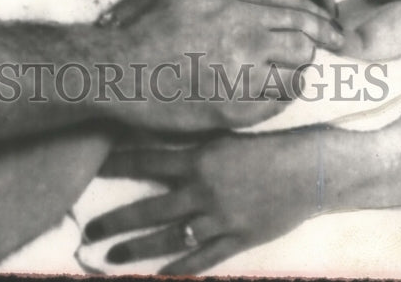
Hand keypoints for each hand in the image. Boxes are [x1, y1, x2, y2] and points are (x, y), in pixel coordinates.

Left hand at [83, 130, 323, 273]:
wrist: (311, 169)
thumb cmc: (271, 144)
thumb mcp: (228, 134)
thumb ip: (196, 142)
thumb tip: (163, 137)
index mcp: (199, 158)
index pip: (146, 161)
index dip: (117, 164)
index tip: (93, 168)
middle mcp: (203, 190)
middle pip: (149, 208)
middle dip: (116, 220)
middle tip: (89, 231)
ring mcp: (219, 219)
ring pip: (169, 238)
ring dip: (138, 248)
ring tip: (111, 257)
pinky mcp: (237, 239)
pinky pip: (202, 259)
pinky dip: (179, 269)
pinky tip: (159, 276)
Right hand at [110, 0, 343, 132]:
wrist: (124, 71)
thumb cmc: (153, 27)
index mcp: (242, 15)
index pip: (301, 19)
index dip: (323, 27)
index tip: (335, 33)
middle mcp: (249, 49)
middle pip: (304, 50)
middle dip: (309, 50)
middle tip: (307, 52)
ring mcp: (243, 84)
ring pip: (294, 80)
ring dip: (296, 74)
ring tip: (290, 71)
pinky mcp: (234, 114)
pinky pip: (275, 107)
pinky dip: (280, 98)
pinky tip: (271, 91)